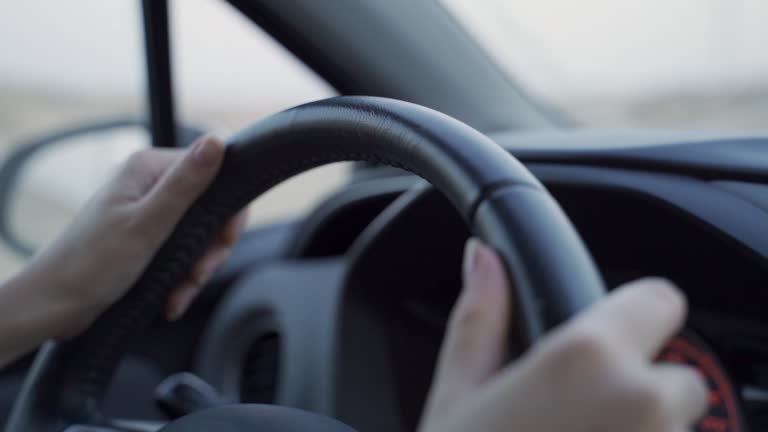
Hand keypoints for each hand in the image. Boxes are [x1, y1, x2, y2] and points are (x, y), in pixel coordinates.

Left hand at [0, 136, 245, 364]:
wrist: (53, 305)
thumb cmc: (91, 263)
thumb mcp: (147, 224)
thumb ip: (185, 184)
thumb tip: (216, 141)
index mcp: (147, 169)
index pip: (212, 174)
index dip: (227, 211)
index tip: (224, 243)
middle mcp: (147, 185)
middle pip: (208, 209)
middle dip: (209, 249)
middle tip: (198, 274)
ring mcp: (146, 212)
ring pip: (197, 237)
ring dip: (195, 269)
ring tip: (180, 293)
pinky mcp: (144, 238)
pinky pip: (180, 253)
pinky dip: (181, 278)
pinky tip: (172, 298)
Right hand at [419, 239, 707, 431]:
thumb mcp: (458, 391)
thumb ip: (479, 316)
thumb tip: (480, 259)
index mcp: (586, 359)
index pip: (661, 300)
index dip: (636, 313)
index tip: (613, 331)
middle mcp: (642, 403)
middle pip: (672, 375)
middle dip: (635, 387)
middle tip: (575, 411)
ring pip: (672, 424)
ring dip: (639, 428)